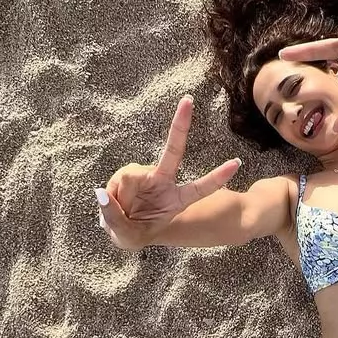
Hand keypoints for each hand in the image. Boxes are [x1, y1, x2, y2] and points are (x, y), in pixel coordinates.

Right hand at [96, 96, 241, 248]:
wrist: (119, 227)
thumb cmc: (133, 233)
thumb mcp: (127, 237)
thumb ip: (115, 218)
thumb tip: (101, 192)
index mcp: (176, 200)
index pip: (200, 188)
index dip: (217, 177)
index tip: (236, 163)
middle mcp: (163, 181)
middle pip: (173, 151)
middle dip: (180, 125)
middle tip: (188, 100)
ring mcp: (146, 174)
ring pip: (130, 176)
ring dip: (120, 197)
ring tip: (120, 211)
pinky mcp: (130, 173)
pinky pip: (118, 179)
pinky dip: (111, 194)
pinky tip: (113, 201)